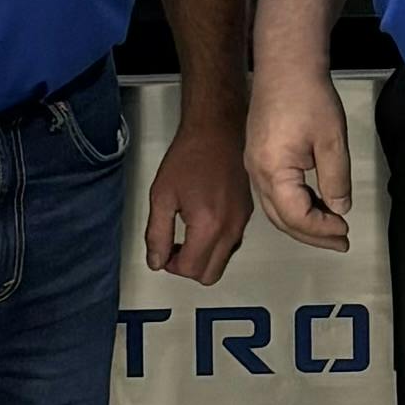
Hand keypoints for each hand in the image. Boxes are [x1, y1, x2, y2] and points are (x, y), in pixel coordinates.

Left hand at [147, 110, 253, 283]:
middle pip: (210, 274)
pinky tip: (203, 223)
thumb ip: (157, 234)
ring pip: (223, 261)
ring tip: (187, 234)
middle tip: (174, 247)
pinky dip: (216, 244)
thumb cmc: (191, 155)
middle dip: (188, 267)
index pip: (190, 269)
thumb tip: (157, 260)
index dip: (171, 265)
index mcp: (209, 225)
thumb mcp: (162, 195)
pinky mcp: (247, 214)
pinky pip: (232, 244)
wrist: (217, 129)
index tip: (163, 251)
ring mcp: (242, 222)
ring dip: (204, 257)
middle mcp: (230, 228)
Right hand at [248, 58, 351, 247]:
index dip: (321, 229)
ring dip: (303, 222)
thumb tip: (339, 209)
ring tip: (331, 227)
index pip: (295, 216)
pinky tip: (315, 204)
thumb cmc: (309, 96)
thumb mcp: (331, 141)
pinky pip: (273, 192)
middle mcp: (255, 173)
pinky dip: (295, 205)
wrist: (285, 62)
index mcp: (272, 171)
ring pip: (276, 208)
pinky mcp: (258, 155)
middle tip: (340, 241)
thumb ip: (335, 180)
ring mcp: (253, 164)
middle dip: (312, 234)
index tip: (345, 230)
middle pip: (281, 218)